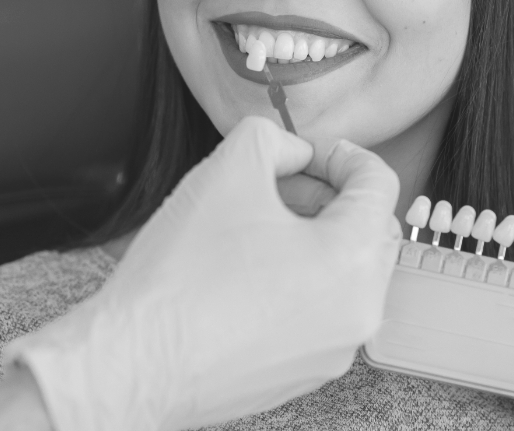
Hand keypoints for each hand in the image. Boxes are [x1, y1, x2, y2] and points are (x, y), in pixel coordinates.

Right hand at [1, 116, 401, 430]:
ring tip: (253, 230)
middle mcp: (359, 311)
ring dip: (312, 238)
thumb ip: (274, 139)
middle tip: (277, 187)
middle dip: (329, 197)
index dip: (341, 153)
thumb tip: (293, 153)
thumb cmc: (181, 274)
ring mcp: (334, 350)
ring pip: (345, 272)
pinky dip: (298, 282)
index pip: (380, 183)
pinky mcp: (303, 374)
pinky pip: (320, 312)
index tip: (305, 153)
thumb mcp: (229, 167)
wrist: (133, 362)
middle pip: (370, 230)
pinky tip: (244, 274)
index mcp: (354, 258)